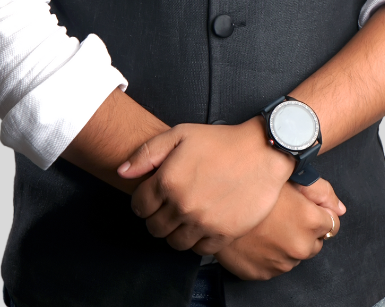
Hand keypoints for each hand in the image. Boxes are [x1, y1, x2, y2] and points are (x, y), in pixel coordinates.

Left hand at [118, 118, 295, 252]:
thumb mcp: (181, 134)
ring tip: (185, 215)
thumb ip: (147, 153)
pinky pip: (198, 251)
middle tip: (169, 205)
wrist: (262, 152)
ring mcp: (203, 222)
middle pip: (154, 228)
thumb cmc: (221, 141)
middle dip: (156, 217)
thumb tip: (122, 172)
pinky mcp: (222, 234)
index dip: (142, 201)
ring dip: (175, 231)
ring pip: (174, 242)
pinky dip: (196, 241)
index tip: (152, 196)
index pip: (139, 206)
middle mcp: (182, 205)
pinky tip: (202, 223)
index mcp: (168, 180)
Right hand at [216, 177, 344, 280]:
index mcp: (310, 222)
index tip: (304, 206)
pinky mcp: (264, 274)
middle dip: (304, 229)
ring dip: (287, 242)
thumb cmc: (251, 185)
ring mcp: (281, 264)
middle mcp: (300, 247)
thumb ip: (321, 191)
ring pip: (294, 254)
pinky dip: (270, 253)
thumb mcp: (288, 176)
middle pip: (314, 241)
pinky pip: (275, 264)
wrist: (214, 206)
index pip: (331, 224)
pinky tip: (258, 236)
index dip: (318, 212)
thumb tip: (339, 209)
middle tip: (283, 212)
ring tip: (268, 223)